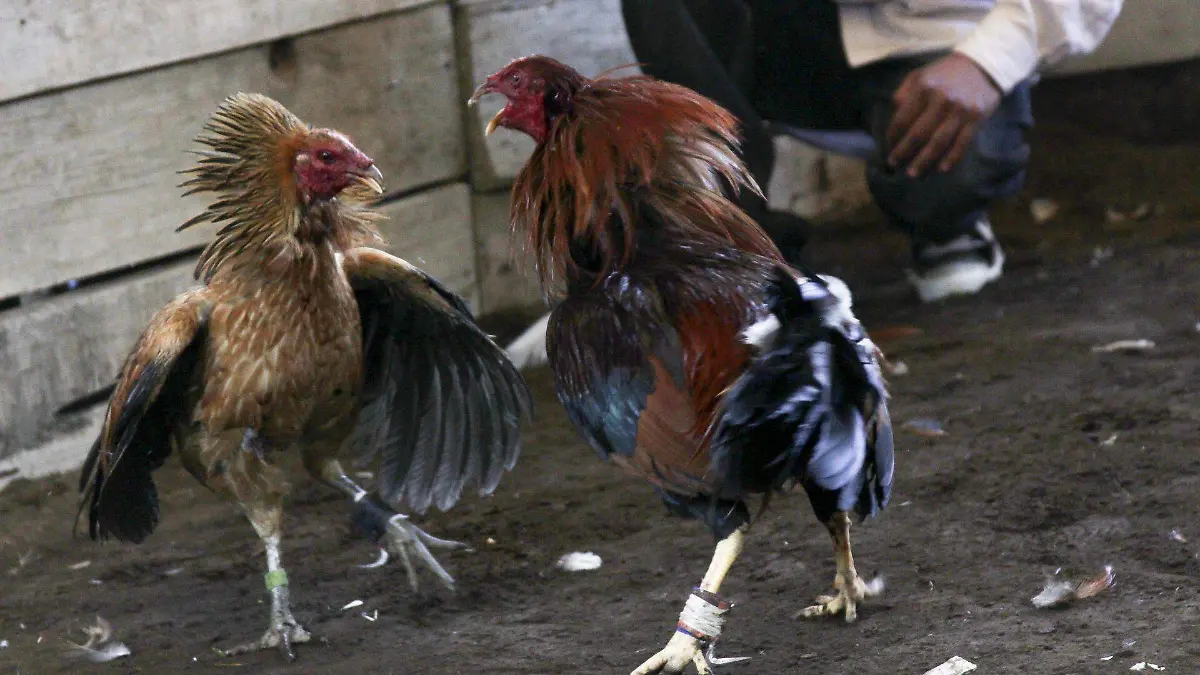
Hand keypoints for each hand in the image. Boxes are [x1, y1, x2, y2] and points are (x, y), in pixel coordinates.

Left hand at [885, 52, 1001, 176]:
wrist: (983, 65)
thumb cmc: (945, 74)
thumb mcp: (919, 75)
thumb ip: (903, 94)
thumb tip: (893, 117)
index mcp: (923, 87)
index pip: (902, 119)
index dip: (892, 137)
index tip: (888, 147)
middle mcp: (941, 99)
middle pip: (918, 134)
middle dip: (903, 153)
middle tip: (894, 165)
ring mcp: (960, 110)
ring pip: (938, 142)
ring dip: (924, 161)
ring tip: (913, 174)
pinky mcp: (976, 117)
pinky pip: (962, 143)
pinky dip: (952, 158)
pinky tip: (941, 168)